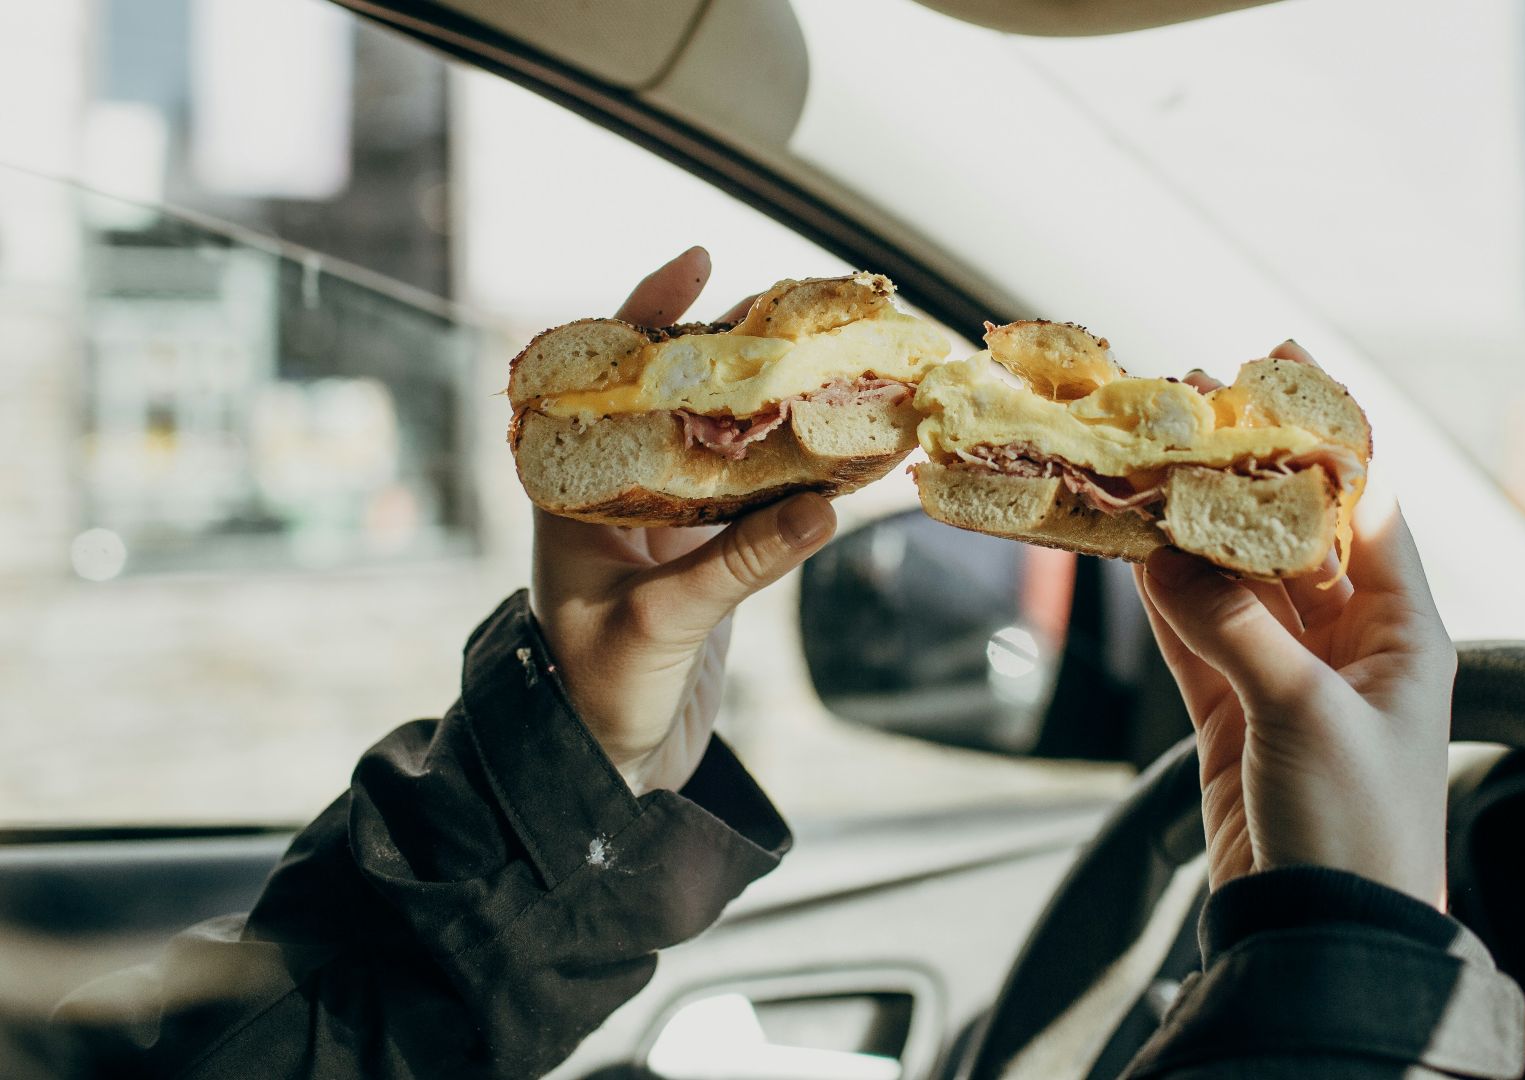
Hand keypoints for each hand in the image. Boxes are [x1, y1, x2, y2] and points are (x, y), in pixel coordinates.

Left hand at [529, 247, 836, 792]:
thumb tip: (825, 510)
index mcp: (573, 489)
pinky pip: (757, 498)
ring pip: (725, 442)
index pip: (606, 376)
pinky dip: (799, 473)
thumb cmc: (596, 692)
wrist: (603, 768)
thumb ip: (740, 565)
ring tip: (834, 362)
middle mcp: (617, 491)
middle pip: (678, 395)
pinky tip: (845, 449)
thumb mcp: (662, 623)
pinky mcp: (708, 558)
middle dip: (736, 350)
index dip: (649, 312)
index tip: (698, 260)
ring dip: (775, 408)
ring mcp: (666, 522)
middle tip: (800, 309)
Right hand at [1134, 346, 1455, 904]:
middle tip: (1188, 407)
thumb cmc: (1357, 831)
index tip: (1280, 365)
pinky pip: (1196, 636)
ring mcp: (1289, 679)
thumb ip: (1234, 629)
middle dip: (1241, 474)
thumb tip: (1162, 553)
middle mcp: (1352, 646)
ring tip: (1144, 463)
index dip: (1324, 434)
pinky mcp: (1235, 718)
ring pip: (1232, 581)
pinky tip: (1132, 546)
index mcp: (1405, 634)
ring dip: (1190, 529)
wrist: (1326, 941)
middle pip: (1290, 535)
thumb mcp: (1304, 716)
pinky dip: (1163, 596)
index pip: (1366, 506)